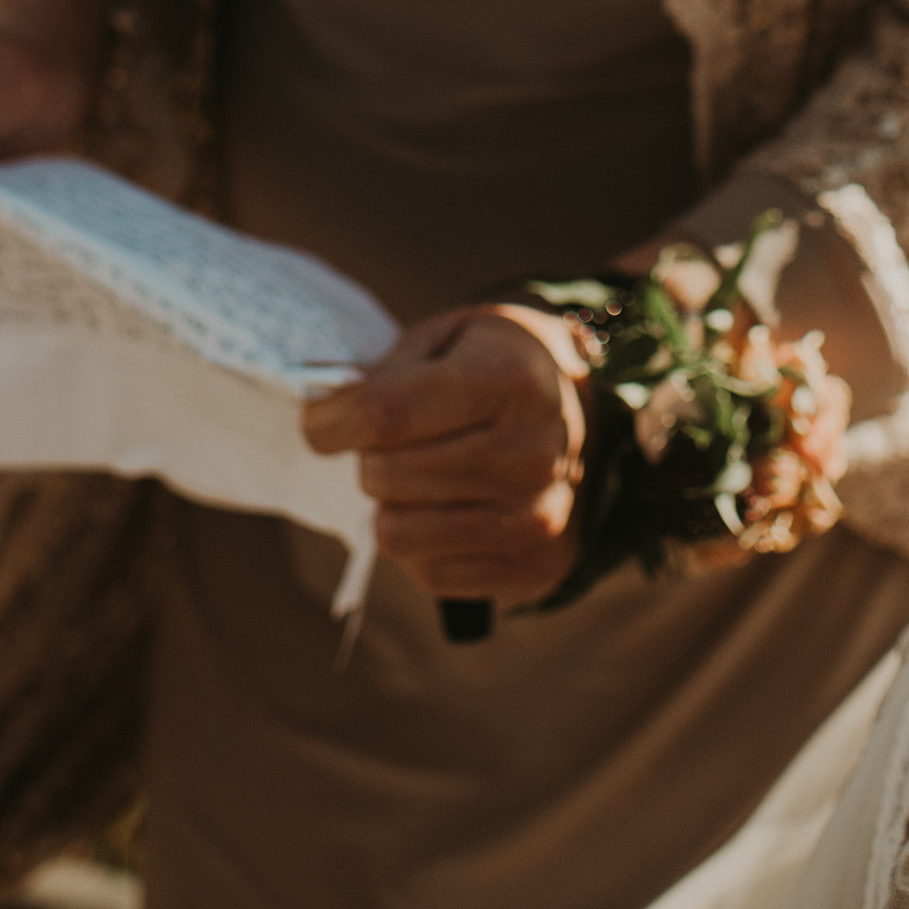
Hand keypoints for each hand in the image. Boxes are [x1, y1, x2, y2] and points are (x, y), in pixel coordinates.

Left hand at [303, 305, 587, 604]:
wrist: (588, 414)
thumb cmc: (500, 366)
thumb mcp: (451, 335)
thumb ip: (388, 373)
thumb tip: (324, 420)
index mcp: (510, 380)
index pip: (385, 415)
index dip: (331, 422)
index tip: (320, 422)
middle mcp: (532, 454)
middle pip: (385, 476)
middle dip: (370, 457)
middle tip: (394, 441)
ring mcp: (539, 519)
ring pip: (397, 534)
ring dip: (393, 505)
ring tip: (421, 475)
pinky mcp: (537, 568)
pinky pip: (428, 573)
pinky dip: (423, 543)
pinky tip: (450, 507)